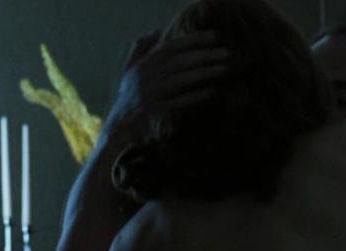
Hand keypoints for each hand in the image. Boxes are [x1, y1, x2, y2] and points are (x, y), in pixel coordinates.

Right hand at [106, 30, 229, 138]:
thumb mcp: (129, 68)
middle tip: (226, 53)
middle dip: (204, 55)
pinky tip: (211, 91)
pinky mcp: (156, 110)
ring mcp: (151, 94)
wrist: (119, 123)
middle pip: (179, 61)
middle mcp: (146, 77)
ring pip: (181, 80)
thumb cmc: (127, 95)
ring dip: (203, 73)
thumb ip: (140, 47)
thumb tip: (157, 31)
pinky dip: (195, 96)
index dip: (193, 39)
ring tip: (223, 69)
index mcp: (142, 64)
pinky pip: (179, 102)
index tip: (214, 36)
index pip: (170, 46)